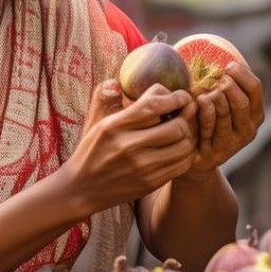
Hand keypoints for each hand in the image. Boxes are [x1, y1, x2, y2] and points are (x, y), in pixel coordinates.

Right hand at [63, 81, 197, 213]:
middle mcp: (129, 146)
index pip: (155, 105)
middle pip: (176, 126)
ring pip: (184, 146)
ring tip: (182, 130)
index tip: (181, 96)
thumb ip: (104, 98)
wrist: (82, 189)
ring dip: (188, 135)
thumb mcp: (94, 121)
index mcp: (115, 126)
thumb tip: (116, 82)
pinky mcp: (151, 183)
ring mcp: (142, 167)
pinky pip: (181, 165)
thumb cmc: (91, 150)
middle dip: (185, 116)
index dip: (175, 97)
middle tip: (184, 113)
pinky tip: (178, 148)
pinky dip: (186, 153)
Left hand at [184, 62, 264, 179]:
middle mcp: (249, 130)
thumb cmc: (207, 122)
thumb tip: (221, 56)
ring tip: (203, 92)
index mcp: (255, 114)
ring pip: (225, 111)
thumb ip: (227, 86)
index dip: (242, 74)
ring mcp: (233, 142)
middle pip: (241, 100)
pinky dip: (203, 108)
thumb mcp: (223, 105)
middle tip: (214, 80)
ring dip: (212, 96)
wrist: (195, 158)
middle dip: (226, 85)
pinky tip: (197, 101)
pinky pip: (210, 123)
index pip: (255, 89)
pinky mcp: (217, 150)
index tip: (228, 65)